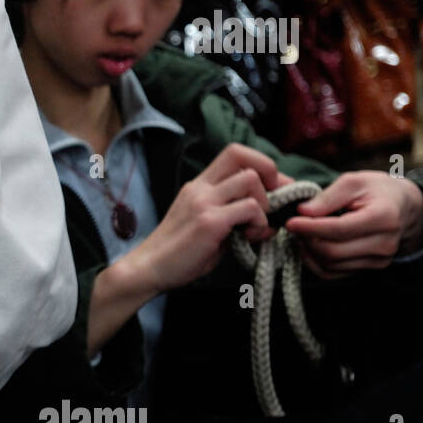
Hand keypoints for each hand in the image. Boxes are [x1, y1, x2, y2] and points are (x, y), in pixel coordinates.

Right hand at [124, 143, 287, 296]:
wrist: (148, 268)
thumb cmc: (178, 253)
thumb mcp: (205, 225)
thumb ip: (232, 216)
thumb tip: (269, 219)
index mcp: (199, 186)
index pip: (235, 153)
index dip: (261, 164)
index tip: (272, 189)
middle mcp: (200, 188)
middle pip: (244, 156)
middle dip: (270, 176)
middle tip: (274, 203)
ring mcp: (204, 202)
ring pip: (250, 180)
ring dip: (265, 204)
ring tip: (256, 227)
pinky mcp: (210, 221)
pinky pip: (249, 209)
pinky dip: (259, 223)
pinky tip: (250, 238)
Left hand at [284, 172, 422, 278]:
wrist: (403, 207)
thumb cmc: (376, 190)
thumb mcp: (354, 182)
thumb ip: (328, 196)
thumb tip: (303, 211)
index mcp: (383, 217)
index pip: (338, 229)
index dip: (310, 227)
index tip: (290, 222)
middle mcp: (384, 243)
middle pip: (332, 252)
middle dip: (307, 239)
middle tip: (295, 225)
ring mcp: (378, 260)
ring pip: (330, 265)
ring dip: (309, 251)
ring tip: (303, 233)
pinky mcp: (370, 268)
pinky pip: (333, 274)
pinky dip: (315, 263)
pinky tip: (310, 246)